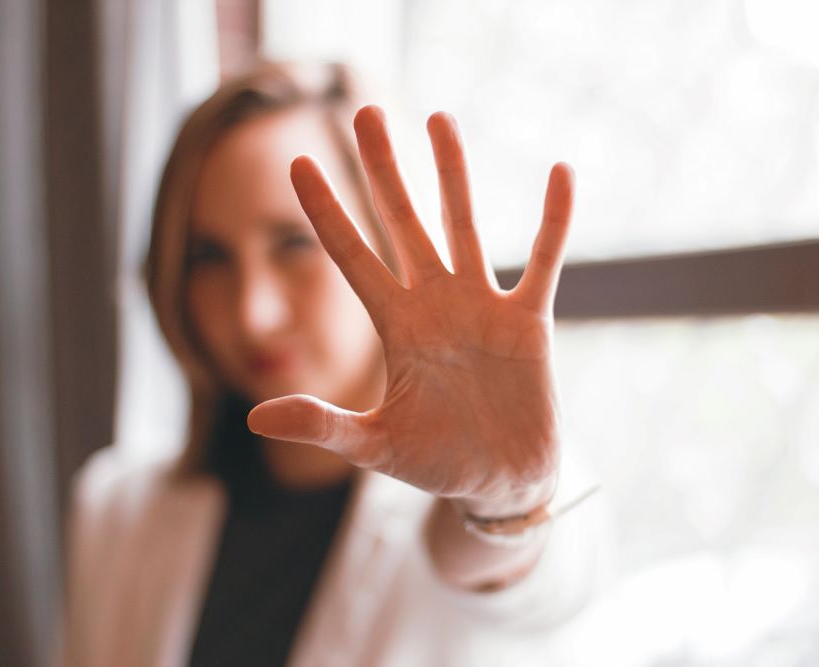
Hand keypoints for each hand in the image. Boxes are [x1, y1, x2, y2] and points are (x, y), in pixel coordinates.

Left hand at [247, 106, 573, 514]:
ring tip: (440, 118)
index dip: (324, 213)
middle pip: (402, 223)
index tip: (296, 164)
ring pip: (465, 225)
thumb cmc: (437, 463)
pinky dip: (554, 220)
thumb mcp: (375, 445)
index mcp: (395, 328)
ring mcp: (482, 307)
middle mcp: (434, 305)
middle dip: (381, 170)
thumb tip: (257, 414)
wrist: (500, 482)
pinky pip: (544, 260)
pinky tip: (560, 173)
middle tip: (361, 113)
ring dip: (454, 173)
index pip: (350, 257)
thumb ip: (323, 424)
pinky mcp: (530, 321)